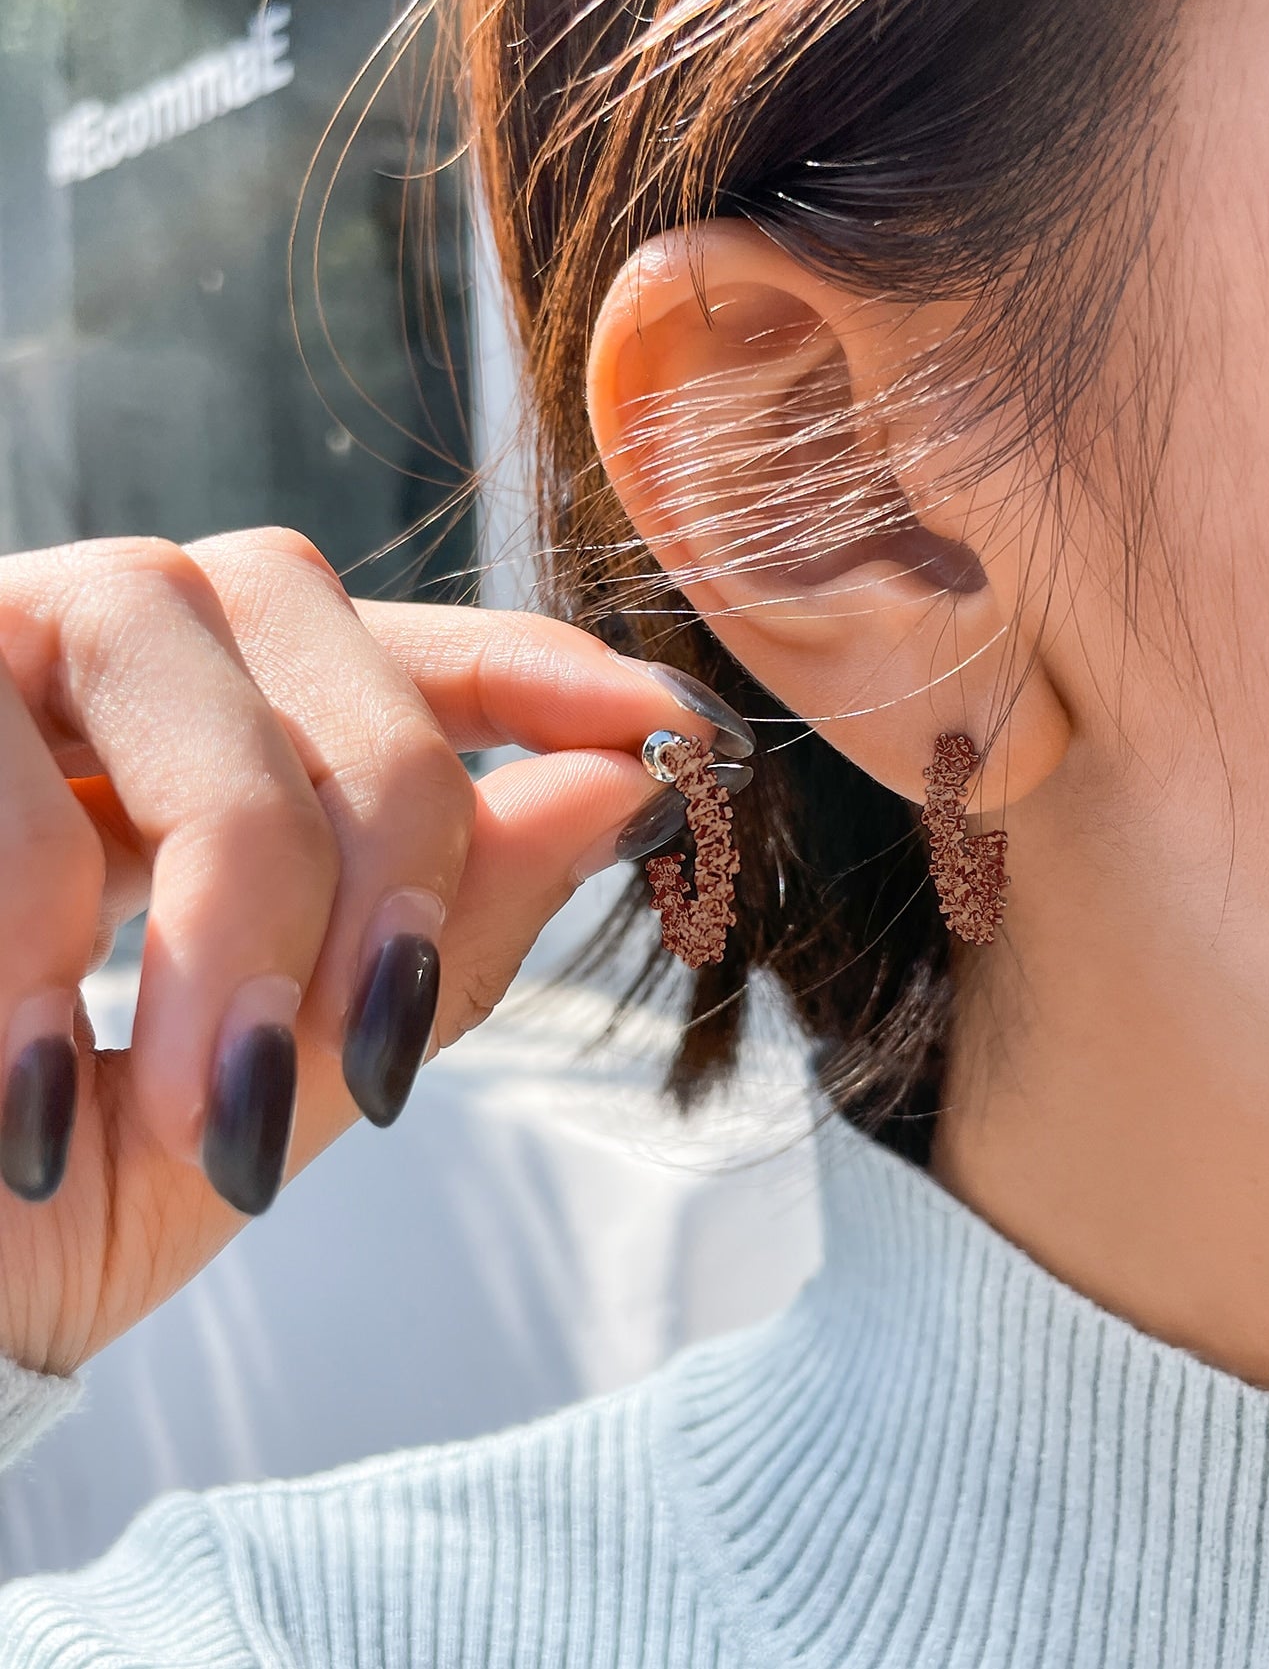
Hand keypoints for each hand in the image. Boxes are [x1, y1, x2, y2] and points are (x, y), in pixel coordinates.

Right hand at [0, 528, 752, 1376]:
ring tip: (212, 1106)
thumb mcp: (258, 1090)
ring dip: (235, 875)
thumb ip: (427, 945)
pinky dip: (36, 929)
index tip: (663, 727)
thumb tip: (614, 792)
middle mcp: (70, 658)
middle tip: (380, 1052)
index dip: (527, 661)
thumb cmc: (17, 1203)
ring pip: (163, 626)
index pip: (376, 646)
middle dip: (384, 824)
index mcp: (184, 746)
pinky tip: (37, 1101)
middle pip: (296, 605)